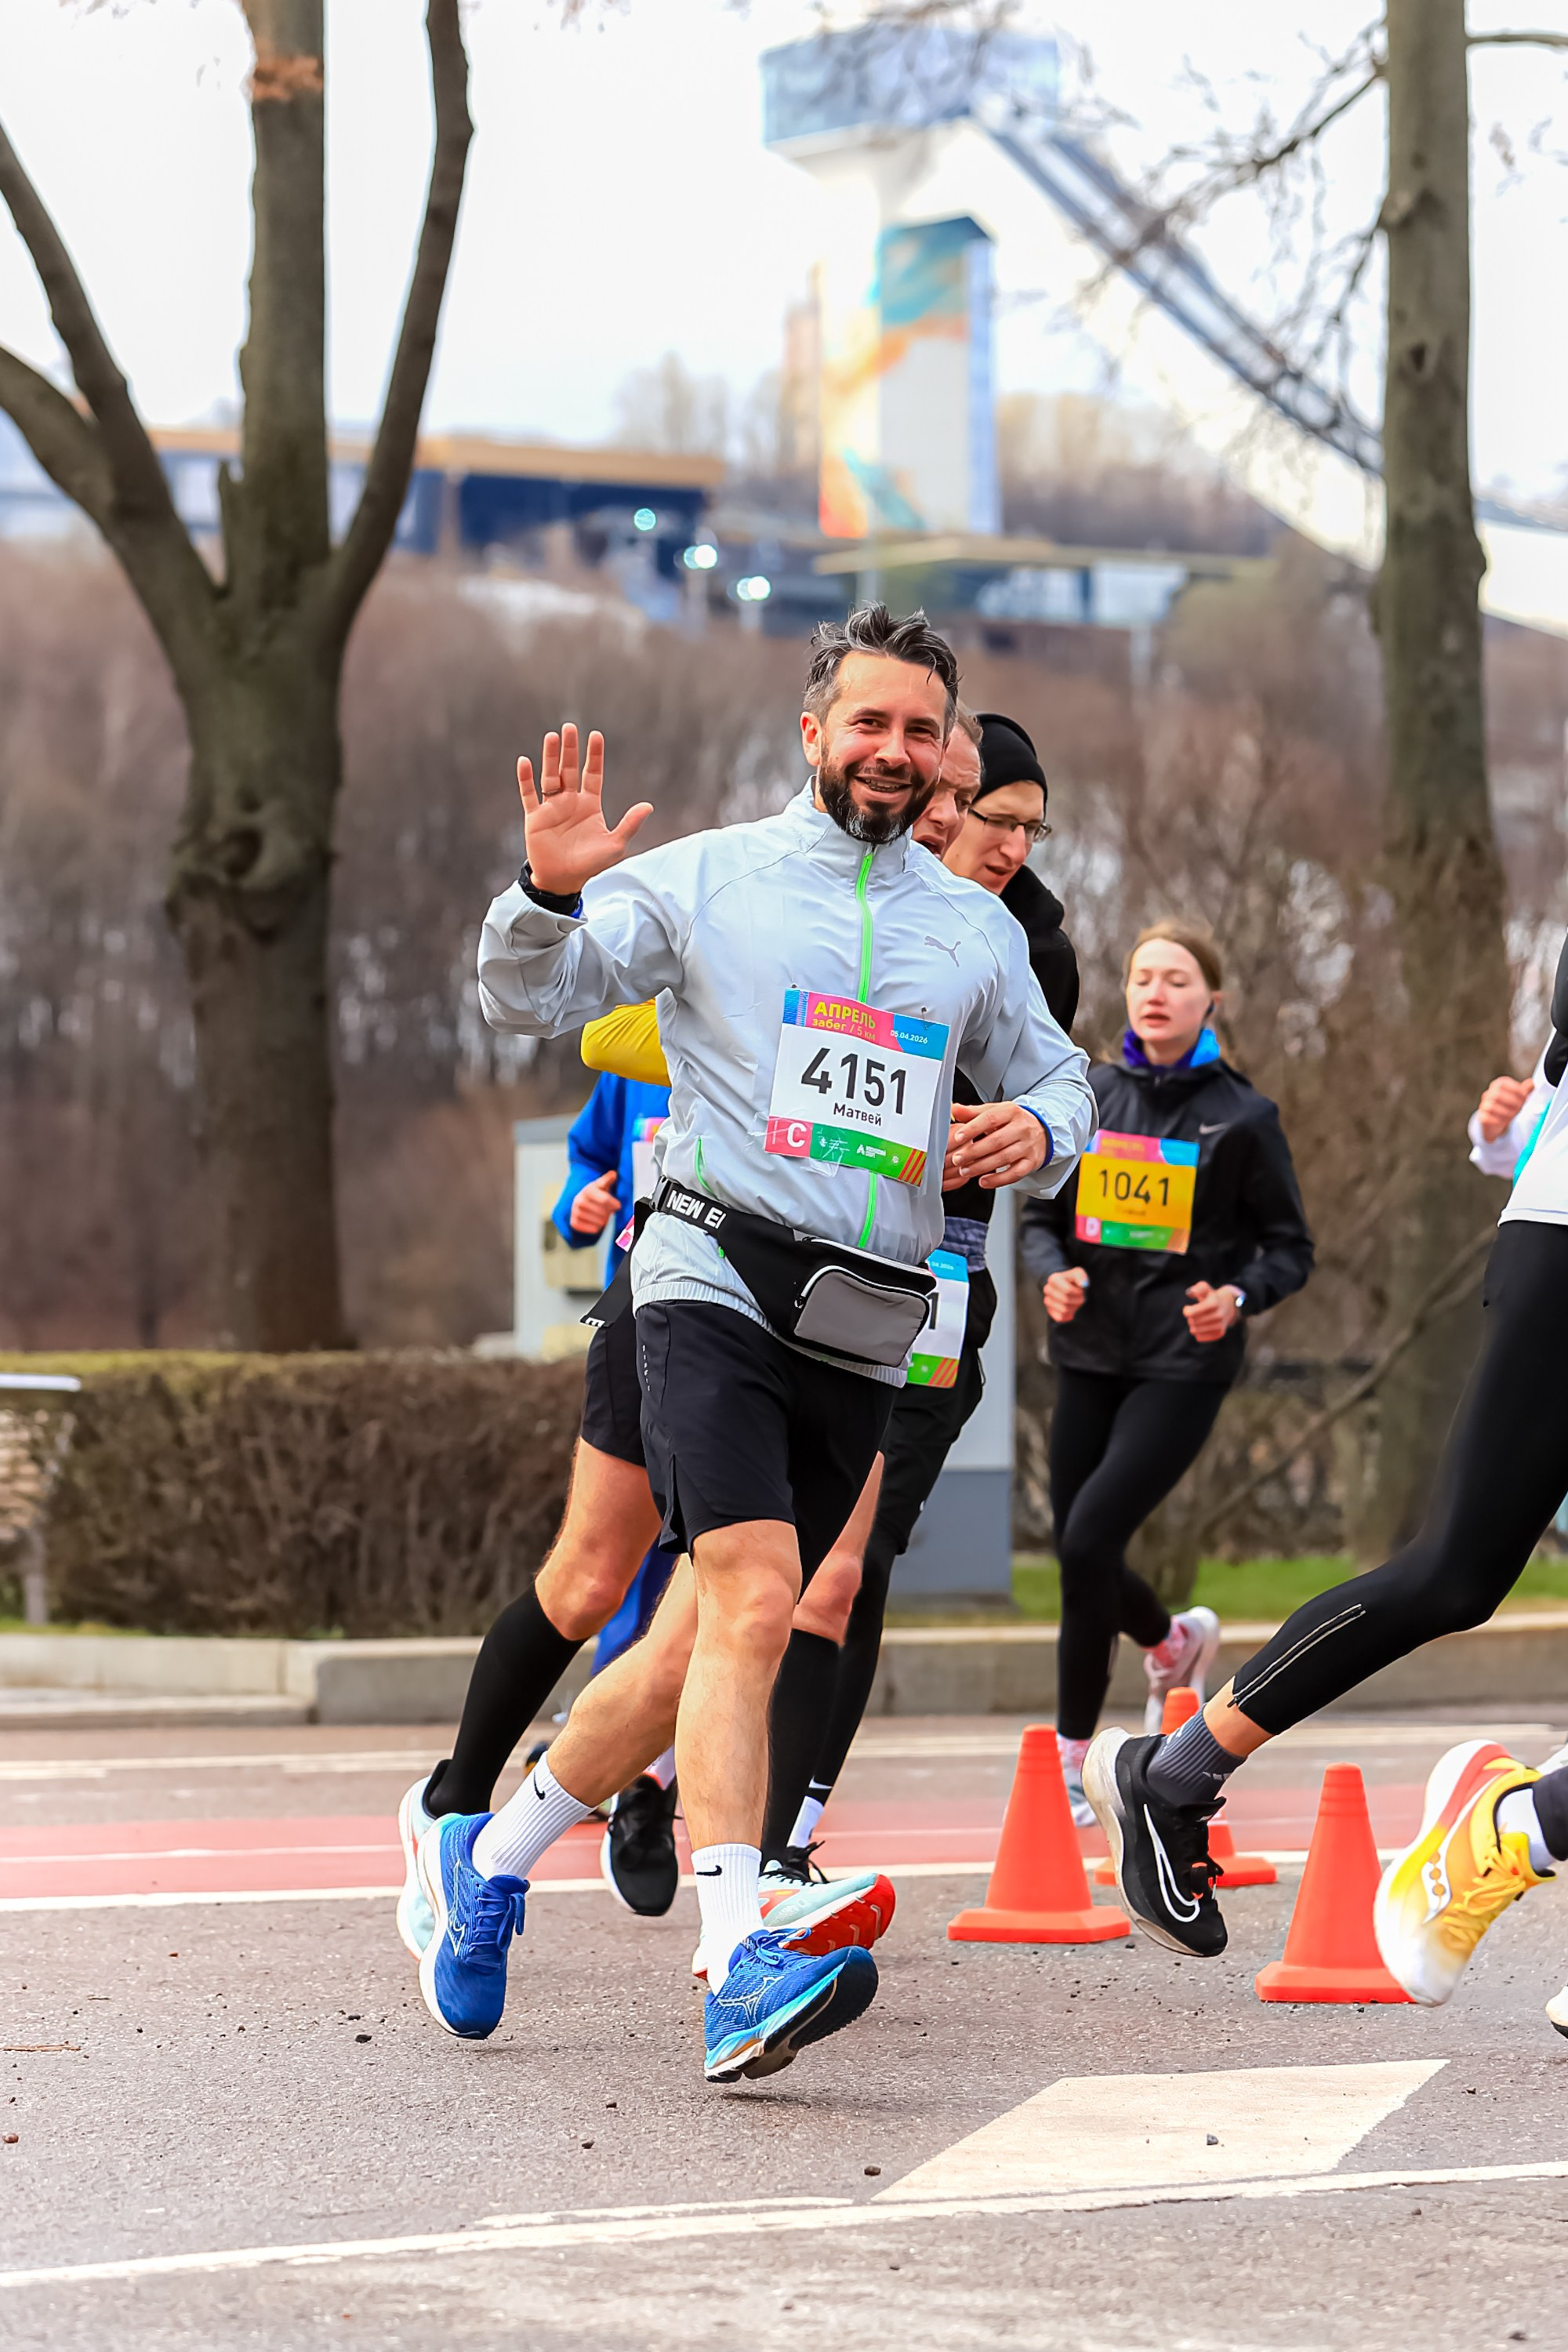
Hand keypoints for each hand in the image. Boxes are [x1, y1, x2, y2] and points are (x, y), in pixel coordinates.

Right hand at [518, 723, 652, 897]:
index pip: (592, 774)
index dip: (594, 755)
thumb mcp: (615, 845)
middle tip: (570, 727)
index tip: (596, 735)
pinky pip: (528, 794)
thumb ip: (630, 824)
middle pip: (569, 769)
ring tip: (552, 737)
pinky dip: (526, 779)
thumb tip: (649, 805)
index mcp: (590, 805)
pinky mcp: (535, 817)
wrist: (563, 881)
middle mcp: (570, 802)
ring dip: (550, 758)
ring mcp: (551, 808)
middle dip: (570, 749)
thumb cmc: (590, 865)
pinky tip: (525, 761)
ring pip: (550, 776)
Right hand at [568, 1170, 620, 1236]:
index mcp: (588, 1190)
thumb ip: (608, 1179)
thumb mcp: (602, 1185)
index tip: (618, 1206)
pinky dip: (597, 1228)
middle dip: (609, 1213)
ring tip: (602, 1215)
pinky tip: (596, 1222)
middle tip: (608, 1210)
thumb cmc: (596, 1194)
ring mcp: (575, 1212)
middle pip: (603, 1213)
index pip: (605, 1200)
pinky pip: (593, 1229)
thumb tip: (614, 1174)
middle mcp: (579, 1200)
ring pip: (599, 1222)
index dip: (615, 1204)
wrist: (581, 1202)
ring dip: (604, 1221)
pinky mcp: (574, 1222)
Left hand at [941, 1099, 1047, 1189]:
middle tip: (957, 1159)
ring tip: (965, 1171)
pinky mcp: (1032, 1162)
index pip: (990, 1119)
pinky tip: (983, 1181)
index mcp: (1011, 1112)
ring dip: (981, 1167)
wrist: (1041, 1130)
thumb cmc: (1012, 1122)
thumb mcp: (995, 1112)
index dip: (973, 1129)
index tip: (958, 1138)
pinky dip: (998, 1180)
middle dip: (974, 1152)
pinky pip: (1015, 1174)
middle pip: (996, 1141)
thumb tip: (953, 1109)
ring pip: (1004, 1158)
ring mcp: (1028, 1146)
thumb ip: (973, 1113)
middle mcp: (1022, 1128)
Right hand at [1043, 1268, 1088, 1323]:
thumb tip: (1083, 1285)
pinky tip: (1071, 1309)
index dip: (1077, 1292)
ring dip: (1074, 1307)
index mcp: (1053, 1279)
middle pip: (1066, 1300)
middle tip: (1080, 1297)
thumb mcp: (1078, 1273)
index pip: (1067, 1290)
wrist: (1066, 1286)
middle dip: (1077, 1300)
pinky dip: (1068, 1315)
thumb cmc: (1073, 1280)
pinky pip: (1060, 1317)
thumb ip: (1081, 1276)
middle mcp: (1047, 1289)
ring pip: (1063, 1310)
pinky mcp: (1049, 1310)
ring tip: (1075, 1302)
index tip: (1080, 1290)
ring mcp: (1047, 1300)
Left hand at [1184, 1280, 1241, 1342]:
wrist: (1229, 1305)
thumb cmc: (1211, 1297)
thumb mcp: (1205, 1288)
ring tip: (1198, 1320)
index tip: (1188, 1308)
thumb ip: (1198, 1288)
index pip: (1190, 1313)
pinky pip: (1200, 1337)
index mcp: (1213, 1303)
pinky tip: (1202, 1326)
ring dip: (1193, 1325)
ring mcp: (1220, 1325)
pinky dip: (1198, 1333)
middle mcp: (1218, 1315)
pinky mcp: (1219, 1334)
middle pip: (1192, 1322)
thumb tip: (1190, 1293)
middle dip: (1190, 1318)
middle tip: (1195, 1314)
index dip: (1186, 1311)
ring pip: (1195, 1331)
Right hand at [1476, 1074, 1532, 1142]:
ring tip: (1514, 1115)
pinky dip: (1498, 1120)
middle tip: (1520, 1107)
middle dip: (1512, 1101)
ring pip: (1491, 1107)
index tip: (1525, 1097)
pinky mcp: (1482, 1117)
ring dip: (1506, 1112)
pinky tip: (1506, 1122)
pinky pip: (1487, 1118)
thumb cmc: (1511, 1106)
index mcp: (1498, 1085)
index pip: (1503, 1083)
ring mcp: (1484, 1105)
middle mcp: (1489, 1093)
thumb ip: (1525, 1090)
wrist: (1498, 1122)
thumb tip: (1532, 1082)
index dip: (1515, 1089)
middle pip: (1497, 1094)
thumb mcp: (1519, 1097)